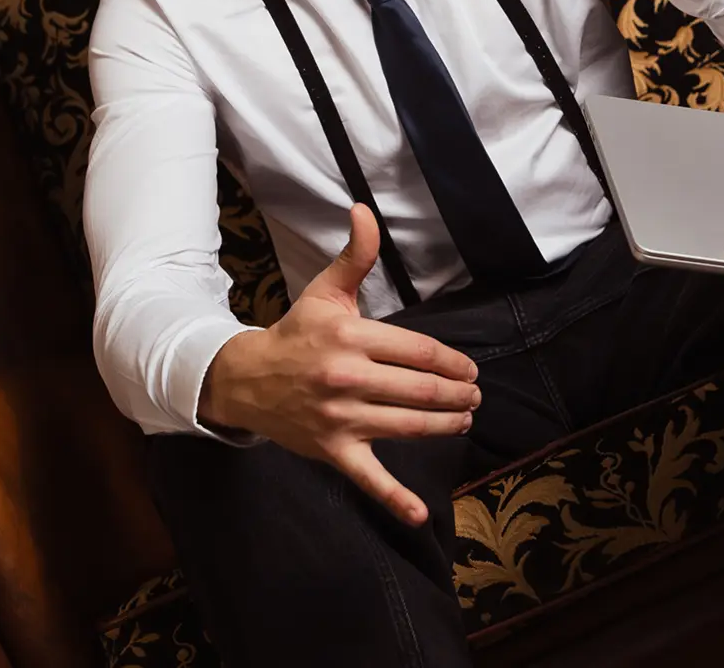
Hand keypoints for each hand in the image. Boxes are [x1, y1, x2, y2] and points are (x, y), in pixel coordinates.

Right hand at [199, 204, 480, 525]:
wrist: (248, 379)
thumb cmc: (297, 332)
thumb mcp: (327, 289)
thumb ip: (355, 253)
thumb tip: (365, 209)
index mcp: (352, 337)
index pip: (419, 351)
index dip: (452, 362)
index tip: (470, 369)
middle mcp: (348, 379)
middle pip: (421, 390)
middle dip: (458, 395)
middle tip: (475, 396)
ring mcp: (340, 419)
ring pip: (408, 427)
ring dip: (446, 426)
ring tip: (465, 419)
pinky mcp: (332, 451)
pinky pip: (368, 479)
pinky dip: (395, 500)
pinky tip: (421, 514)